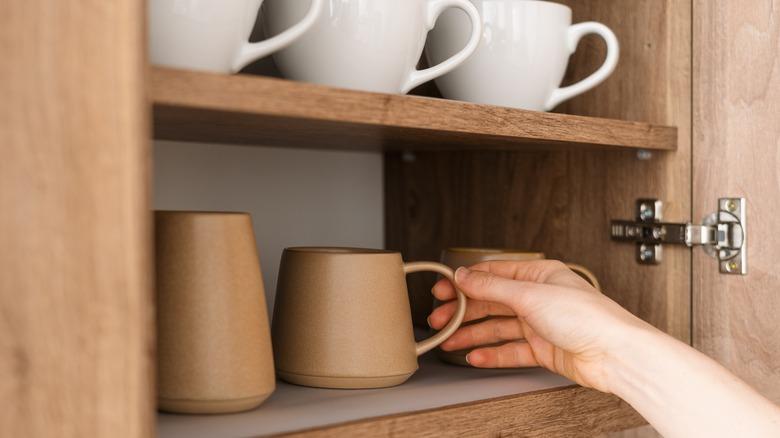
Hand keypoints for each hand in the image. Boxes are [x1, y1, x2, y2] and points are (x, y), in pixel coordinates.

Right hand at [428, 260, 655, 392]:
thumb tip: (464, 276)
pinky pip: (511, 350)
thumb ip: (492, 288)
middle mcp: (539, 298)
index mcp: (538, 275)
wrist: (614, 354)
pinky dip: (492, 353)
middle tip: (440, 319)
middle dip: (464, 311)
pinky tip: (476, 356)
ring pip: (498, 327)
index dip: (465, 281)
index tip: (443, 289)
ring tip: (451, 341)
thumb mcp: (530, 295)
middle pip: (492, 302)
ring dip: (473, 334)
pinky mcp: (544, 350)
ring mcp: (541, 324)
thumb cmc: (588, 318)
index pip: (493, 274)